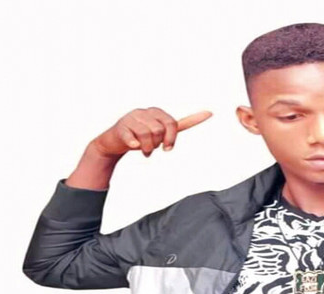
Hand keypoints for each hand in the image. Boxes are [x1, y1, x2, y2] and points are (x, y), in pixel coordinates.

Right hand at [90, 107, 212, 158]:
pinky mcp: (121, 127)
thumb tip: (208, 112)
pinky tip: (133, 146)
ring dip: (147, 149)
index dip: (174, 136)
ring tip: (144, 150)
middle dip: (159, 144)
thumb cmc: (140, 137)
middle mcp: (144, 112)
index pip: (172, 122)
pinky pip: (132, 137)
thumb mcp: (160, 132)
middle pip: (160, 131)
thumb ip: (177, 128)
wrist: (115, 141)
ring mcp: (131, 118)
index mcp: (156, 113)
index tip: (174, 144)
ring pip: (147, 135)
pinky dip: (134, 145)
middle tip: (154, 147)